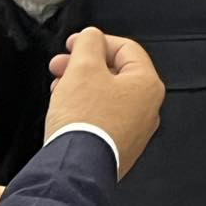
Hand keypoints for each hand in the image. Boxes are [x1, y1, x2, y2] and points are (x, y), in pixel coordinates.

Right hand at [45, 27, 164, 180]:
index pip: (126, 49)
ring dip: (81, 86)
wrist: (75, 169)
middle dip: (83, 65)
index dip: (96, 41)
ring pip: (107, 96)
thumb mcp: (83, 68)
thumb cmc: (84, 120)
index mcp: (147, 84)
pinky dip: (85, 109)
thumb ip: (89, 43)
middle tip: (60, 65)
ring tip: (58, 87)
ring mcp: (135, 131)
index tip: (73, 43)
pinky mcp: (118, 148)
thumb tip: (92, 36)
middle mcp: (148, 108)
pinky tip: (65, 110)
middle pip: (115, 73)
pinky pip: (103, 119)